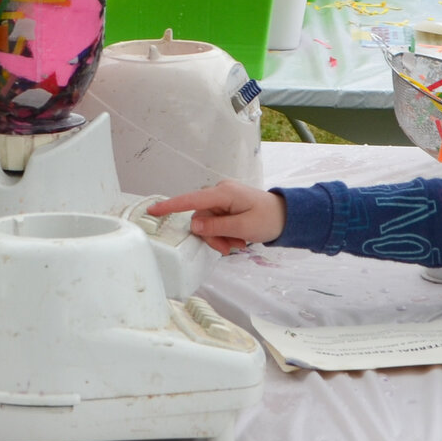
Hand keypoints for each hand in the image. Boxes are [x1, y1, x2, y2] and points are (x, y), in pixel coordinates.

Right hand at [150, 181, 285, 251]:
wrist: (288, 216)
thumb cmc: (269, 219)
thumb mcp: (242, 228)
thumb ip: (216, 227)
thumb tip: (194, 226)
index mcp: (223, 193)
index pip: (191, 200)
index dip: (171, 206)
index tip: (153, 211)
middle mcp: (220, 192)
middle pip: (200, 217)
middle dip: (212, 235)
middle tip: (229, 248)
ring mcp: (223, 198)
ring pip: (207, 222)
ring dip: (219, 237)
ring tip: (238, 243)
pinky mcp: (226, 205)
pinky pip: (216, 221)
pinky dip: (224, 233)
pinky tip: (237, 238)